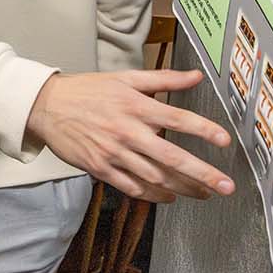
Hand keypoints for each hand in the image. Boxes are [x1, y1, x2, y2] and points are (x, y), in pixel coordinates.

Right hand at [25, 69, 234, 203]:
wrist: (47, 106)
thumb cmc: (88, 90)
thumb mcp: (125, 78)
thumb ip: (163, 78)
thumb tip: (195, 75)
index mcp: (135, 106)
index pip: (177, 118)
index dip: (203, 130)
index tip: (225, 141)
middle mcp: (127, 131)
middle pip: (171, 156)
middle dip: (202, 173)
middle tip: (225, 185)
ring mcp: (113, 153)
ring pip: (155, 177)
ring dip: (183, 188)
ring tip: (203, 193)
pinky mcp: (100, 168)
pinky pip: (132, 187)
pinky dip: (153, 195)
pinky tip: (168, 197)